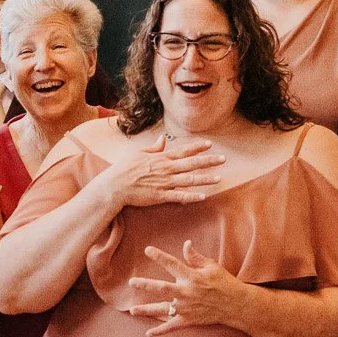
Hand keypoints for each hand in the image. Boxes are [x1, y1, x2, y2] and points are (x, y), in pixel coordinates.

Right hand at [106, 136, 225, 209]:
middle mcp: (165, 169)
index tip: (210, 144)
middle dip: (208, 161)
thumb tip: (163, 139)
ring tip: (218, 178)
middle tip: (223, 159)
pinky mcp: (160, 196)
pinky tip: (203, 196)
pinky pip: (179, 196)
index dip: (197, 148)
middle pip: (191, 164)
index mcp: (161, 158)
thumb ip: (153, 148)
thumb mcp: (138, 153)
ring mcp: (164, 182)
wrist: (114, 185)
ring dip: (205, 179)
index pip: (183, 151)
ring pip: (189, 180)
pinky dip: (191, 196)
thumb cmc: (124, 168)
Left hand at [127, 241, 242, 335]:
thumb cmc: (224, 282)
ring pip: (162, 309)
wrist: (236, 304)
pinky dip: (160, 331)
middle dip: (145, 284)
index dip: (159, 256)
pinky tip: (148, 334)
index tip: (147, 250)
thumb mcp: (211, 266)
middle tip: (132, 282)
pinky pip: (172, 326)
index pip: (172, 264)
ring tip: (132, 310)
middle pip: (161, 288)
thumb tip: (185, 244)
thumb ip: (195, 257)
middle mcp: (186, 292)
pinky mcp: (189, 320)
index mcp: (192, 277)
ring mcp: (186, 308)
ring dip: (147, 310)